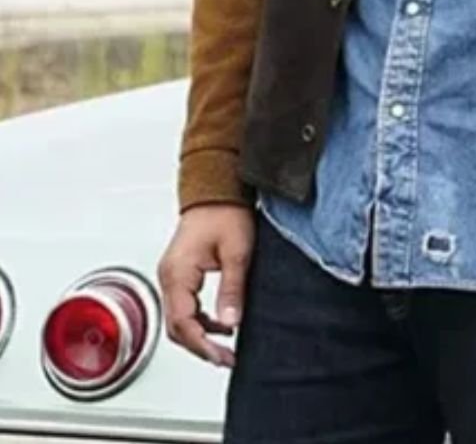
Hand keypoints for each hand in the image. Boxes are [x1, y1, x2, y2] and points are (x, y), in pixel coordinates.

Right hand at [157, 203, 255, 367]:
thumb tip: (230, 323)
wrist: (217, 188)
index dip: (202, 345)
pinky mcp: (179, 272)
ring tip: (225, 346)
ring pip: (179, 318)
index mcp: (177, 272)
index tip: (222, 357)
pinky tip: (221, 324)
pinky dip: (200, 320)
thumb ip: (231, 289)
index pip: (183, 322)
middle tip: (226, 358)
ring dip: (200, 335)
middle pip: (177, 326)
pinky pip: (184, 306)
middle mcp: (169, 275)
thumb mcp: (236, 252)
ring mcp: (172, 274)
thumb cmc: (225, 211)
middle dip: (200, 346)